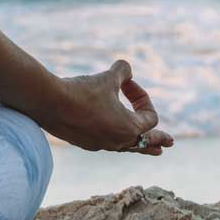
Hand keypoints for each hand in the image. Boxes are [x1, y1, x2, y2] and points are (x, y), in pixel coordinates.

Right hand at [39, 60, 173, 155]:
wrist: (49, 103)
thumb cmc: (82, 91)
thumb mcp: (107, 77)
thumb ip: (123, 71)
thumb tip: (126, 69)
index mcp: (129, 128)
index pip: (150, 117)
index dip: (142, 97)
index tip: (126, 83)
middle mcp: (117, 141)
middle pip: (144, 142)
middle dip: (157, 139)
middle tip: (169, 143)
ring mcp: (101, 145)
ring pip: (126, 147)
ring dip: (139, 145)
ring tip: (153, 150)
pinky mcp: (85, 143)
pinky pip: (107, 143)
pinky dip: (115, 139)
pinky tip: (114, 138)